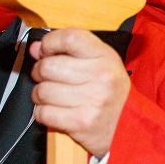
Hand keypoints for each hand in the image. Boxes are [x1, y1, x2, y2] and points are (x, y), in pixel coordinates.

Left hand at [29, 29, 129, 157]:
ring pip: (42, 91)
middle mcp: (100, 77)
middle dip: (41, 73)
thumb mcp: (100, 63)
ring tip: (54, 97)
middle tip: (49, 78)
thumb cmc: (111, 92)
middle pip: (48, 66)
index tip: (45, 50)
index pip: (69, 38)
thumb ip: (69, 51)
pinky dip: (43, 113)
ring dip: (41, 95)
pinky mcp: (81, 122)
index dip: (50, 42)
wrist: (129, 125)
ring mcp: (92, 101)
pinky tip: (56, 111)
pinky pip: (44, 113)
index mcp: (105, 57)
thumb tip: (35, 49)